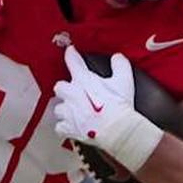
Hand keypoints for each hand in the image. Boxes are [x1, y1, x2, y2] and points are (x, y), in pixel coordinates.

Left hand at [53, 46, 162, 171]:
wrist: (117, 130)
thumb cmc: (119, 107)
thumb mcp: (124, 80)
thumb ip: (120, 64)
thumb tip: (117, 58)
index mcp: (83, 79)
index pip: (72, 60)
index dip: (71, 54)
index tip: (71, 52)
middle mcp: (72, 94)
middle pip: (60, 86)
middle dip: (66, 89)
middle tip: (75, 91)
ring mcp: (68, 112)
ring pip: (59, 108)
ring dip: (65, 109)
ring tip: (74, 111)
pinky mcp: (68, 128)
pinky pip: (60, 127)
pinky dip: (65, 127)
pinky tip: (72, 126)